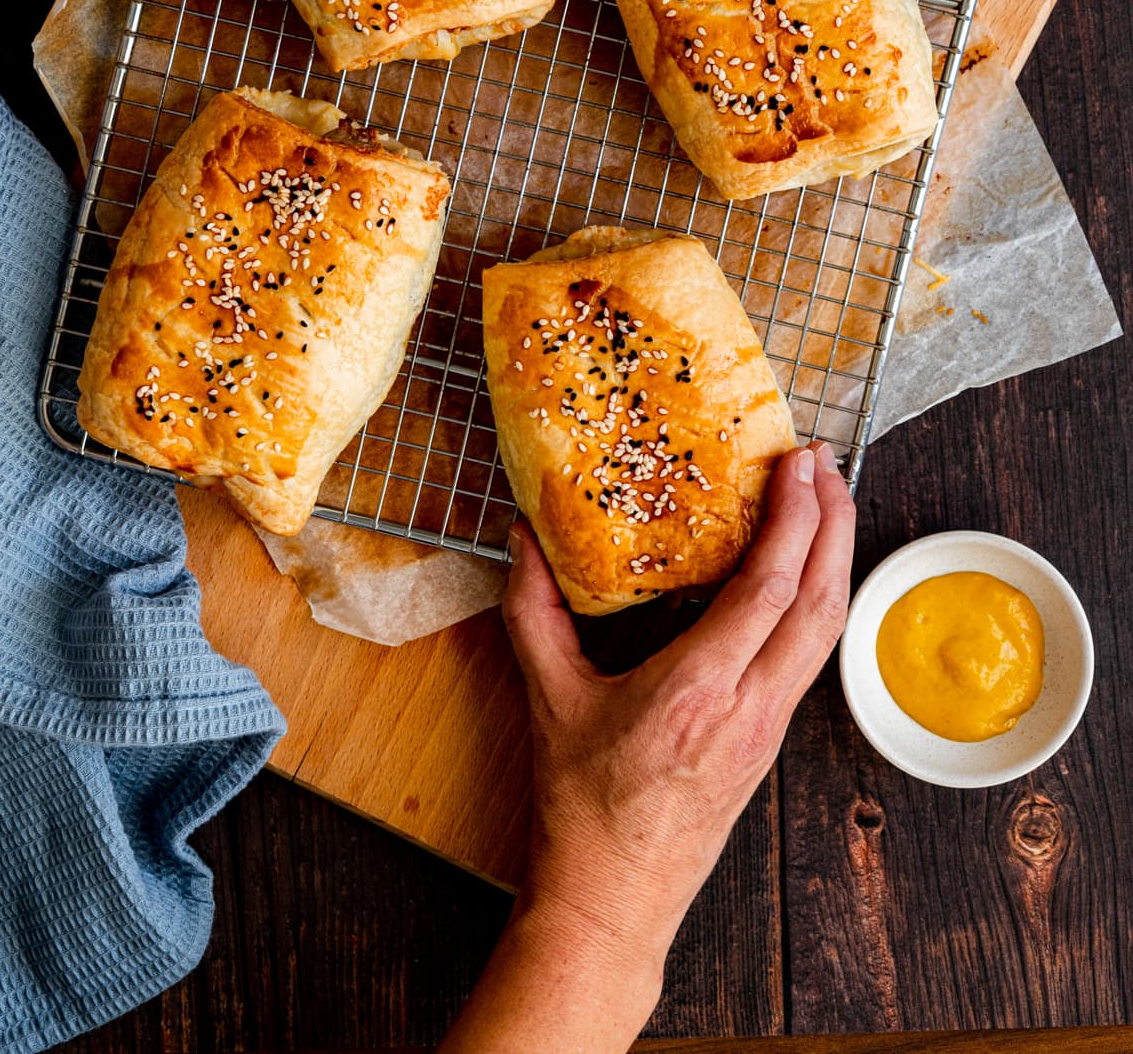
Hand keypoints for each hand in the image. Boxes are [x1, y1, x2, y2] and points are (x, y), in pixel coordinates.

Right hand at [440, 442, 854, 1052]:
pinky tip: (804, 569)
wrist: (614, 898)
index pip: (768, 591)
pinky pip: (811, 654)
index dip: (792, 520)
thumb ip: (534, 610)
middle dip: (833, 522)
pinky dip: (818, 598)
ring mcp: (769, 726)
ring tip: (828, 499)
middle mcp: (749, 706)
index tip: (796, 465)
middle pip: (820, 602)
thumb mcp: (548, 698)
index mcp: (697, 690)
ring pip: (827, 630)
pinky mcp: (771, 738)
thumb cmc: (581, 806)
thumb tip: (523, 536)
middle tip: (822, 461)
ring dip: (836, 557)